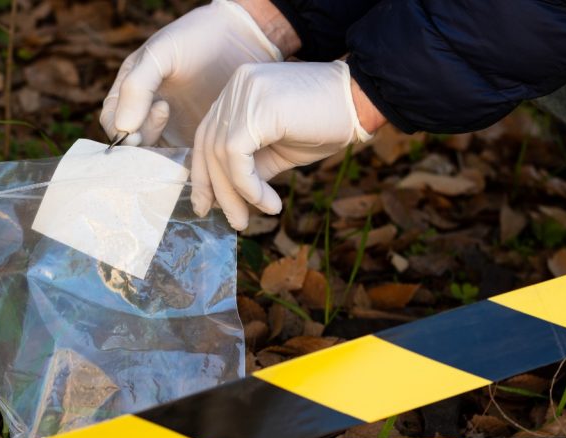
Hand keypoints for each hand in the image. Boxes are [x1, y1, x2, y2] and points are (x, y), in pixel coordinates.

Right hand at [99, 0, 284, 147]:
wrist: (243, 38)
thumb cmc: (198, 38)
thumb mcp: (162, 53)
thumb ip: (137, 86)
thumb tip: (123, 128)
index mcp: (130, 90)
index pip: (112, 120)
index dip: (120, 130)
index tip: (141, 125)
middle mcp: (145, 112)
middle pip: (129, 143)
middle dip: (141, 142)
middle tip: (165, 115)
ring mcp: (169, 128)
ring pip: (152, 156)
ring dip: (161, 154)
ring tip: (179, 126)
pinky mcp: (191, 140)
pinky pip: (178, 160)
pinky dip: (181, 161)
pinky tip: (195, 145)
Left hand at [191, 60, 372, 230]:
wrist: (362, 101)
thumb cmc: (323, 124)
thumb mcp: (276, 151)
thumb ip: (247, 167)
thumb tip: (224, 198)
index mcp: (236, 91)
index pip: (207, 136)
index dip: (203, 174)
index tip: (207, 206)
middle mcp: (235, 86)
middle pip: (209, 146)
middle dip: (216, 190)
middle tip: (233, 222)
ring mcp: (244, 93)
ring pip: (220, 155)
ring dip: (235, 195)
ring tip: (250, 218)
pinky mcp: (257, 108)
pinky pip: (237, 157)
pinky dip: (248, 187)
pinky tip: (268, 203)